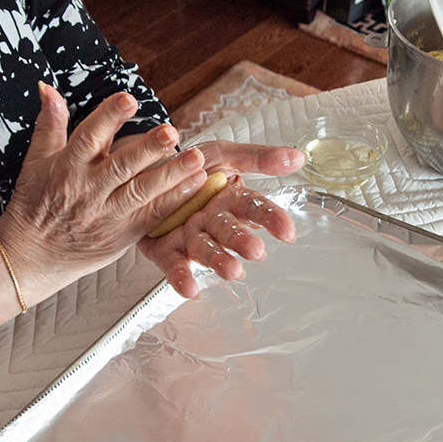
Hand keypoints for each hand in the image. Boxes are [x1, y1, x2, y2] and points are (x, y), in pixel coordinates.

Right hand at [0, 83, 212, 302]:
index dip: (109, 117)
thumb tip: (50, 89)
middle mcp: (88, 190)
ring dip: (171, 174)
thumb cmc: (32, 206)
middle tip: (171, 131)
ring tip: (195, 158)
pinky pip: (152, 216)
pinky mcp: (122, 234)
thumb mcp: (34, 162)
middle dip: (148, 148)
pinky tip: (195, 183)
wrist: (30, 257)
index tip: (129, 99)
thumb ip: (50, 124)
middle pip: (121, 166)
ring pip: (141, 192)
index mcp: (67, 168)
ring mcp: (107, 214)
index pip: (89, 137)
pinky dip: (174, 200)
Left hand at [138, 140, 304, 297]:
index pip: (255, 208)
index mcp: (230, 200)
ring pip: (206, 250)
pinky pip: (173, 264)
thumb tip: (298, 157)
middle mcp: (213, 222)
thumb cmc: (188, 166)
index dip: (271, 218)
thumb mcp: (223, 153)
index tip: (287, 231)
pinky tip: (189, 288)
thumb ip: (257, 158)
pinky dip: (181, 277)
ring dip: (219, 261)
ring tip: (232, 271)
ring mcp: (189, 237)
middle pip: (230, 232)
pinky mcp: (165, 250)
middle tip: (255, 251)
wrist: (144, 171)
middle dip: (243, 241)